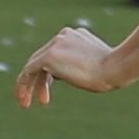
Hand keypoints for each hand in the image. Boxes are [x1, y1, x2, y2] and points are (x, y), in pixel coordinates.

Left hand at [13, 22, 127, 107]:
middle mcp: (63, 36)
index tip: (50, 88)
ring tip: (27, 103)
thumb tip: (72, 75)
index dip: (51, 73)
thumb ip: (83, 64)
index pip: (56, 53)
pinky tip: (23, 99)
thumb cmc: (114, 71)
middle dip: (40, 80)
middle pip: (43, 58)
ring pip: (34, 65)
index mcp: (75, 35)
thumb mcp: (99, 64)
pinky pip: (28, 71)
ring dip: (30, 85)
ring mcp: (55, 44)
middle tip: (42, 100)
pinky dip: (23, 85)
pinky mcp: (49, 56)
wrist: (115, 67)